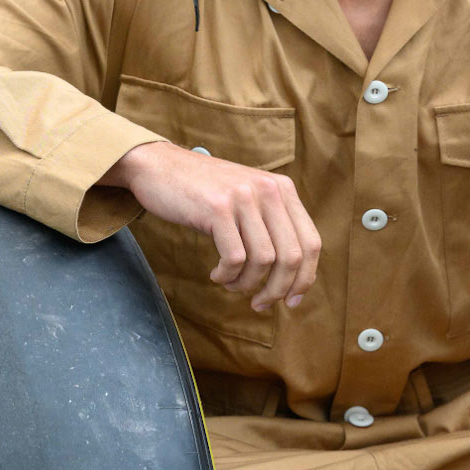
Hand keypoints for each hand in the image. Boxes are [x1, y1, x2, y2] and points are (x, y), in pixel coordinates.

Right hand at [101, 140, 320, 311]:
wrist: (158, 165)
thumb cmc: (203, 192)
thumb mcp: (247, 198)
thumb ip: (271, 224)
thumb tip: (291, 276)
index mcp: (283, 189)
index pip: (311, 242)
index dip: (305, 278)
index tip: (292, 300)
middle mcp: (269, 190)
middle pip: (292, 257)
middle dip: (277, 290)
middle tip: (259, 304)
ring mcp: (243, 197)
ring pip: (264, 261)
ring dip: (246, 284)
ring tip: (230, 285)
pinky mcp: (217, 208)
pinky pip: (235, 258)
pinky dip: (227, 276)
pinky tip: (216, 275)